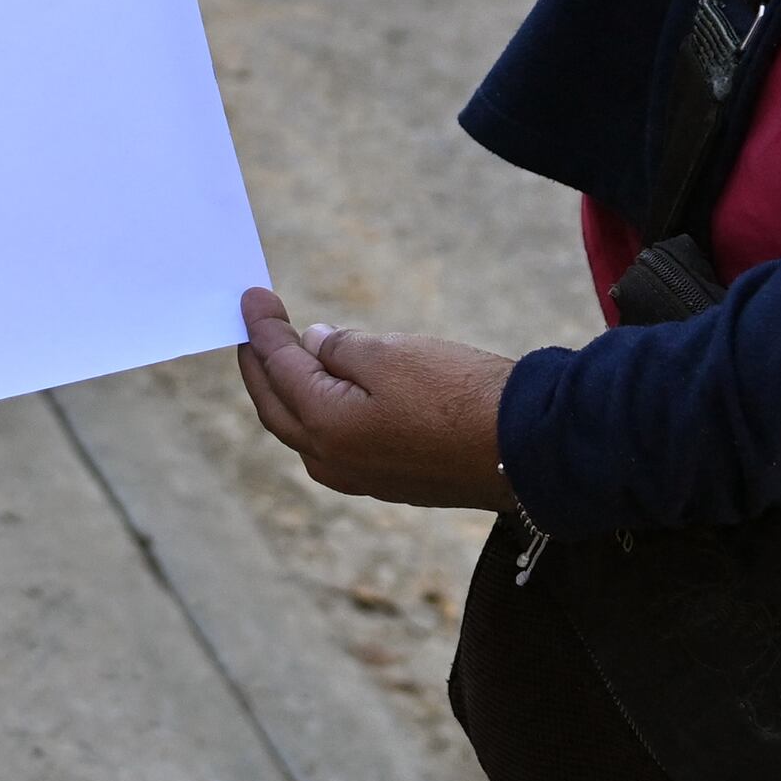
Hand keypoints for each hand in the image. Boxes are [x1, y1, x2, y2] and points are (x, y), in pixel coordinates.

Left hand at [237, 287, 513, 509]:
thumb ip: (339, 349)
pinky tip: (332, 393)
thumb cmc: (458, 394)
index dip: (263, 329)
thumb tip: (313, 344)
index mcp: (325, 427)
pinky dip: (324, 413)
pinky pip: (337, 445)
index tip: (252, 298)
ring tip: (287, 355)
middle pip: (278, 408)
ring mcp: (362, 479)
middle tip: (255, 328)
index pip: (278, 368)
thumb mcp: (391, 354)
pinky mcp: (392, 482)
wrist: (528, 448)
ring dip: (291, 393)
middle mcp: (333, 462)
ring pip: (306, 431)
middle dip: (262, 365)